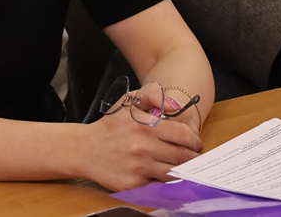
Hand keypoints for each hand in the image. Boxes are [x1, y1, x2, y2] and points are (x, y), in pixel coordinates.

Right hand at [79, 99, 203, 191]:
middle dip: (192, 157)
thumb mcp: (129, 101)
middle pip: (182, 157)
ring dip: (181, 171)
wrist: (84, 149)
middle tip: (195, 157)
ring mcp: (138, 167)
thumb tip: (176, 105)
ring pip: (172, 173)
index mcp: (146, 125)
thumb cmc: (111, 124)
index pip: (183, 135)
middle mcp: (144, 147)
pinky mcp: (133, 184)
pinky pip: (157, 185)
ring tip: (183, 167)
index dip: (194, 141)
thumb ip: (153, 95)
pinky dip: (163, 181)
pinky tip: (164, 175)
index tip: (197, 144)